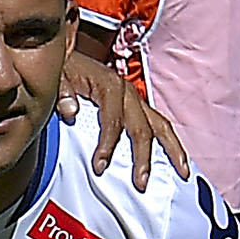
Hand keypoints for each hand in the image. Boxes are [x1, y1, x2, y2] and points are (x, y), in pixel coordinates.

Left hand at [60, 47, 186, 183]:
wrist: (67, 55)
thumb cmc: (63, 68)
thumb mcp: (57, 75)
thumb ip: (62, 92)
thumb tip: (70, 111)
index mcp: (110, 86)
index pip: (113, 121)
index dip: (107, 145)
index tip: (99, 166)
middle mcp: (128, 92)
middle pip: (143, 128)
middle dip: (143, 157)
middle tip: (141, 182)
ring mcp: (135, 99)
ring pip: (160, 125)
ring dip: (172, 150)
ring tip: (182, 172)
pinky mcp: (136, 105)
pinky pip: (156, 124)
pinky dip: (168, 142)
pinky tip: (175, 159)